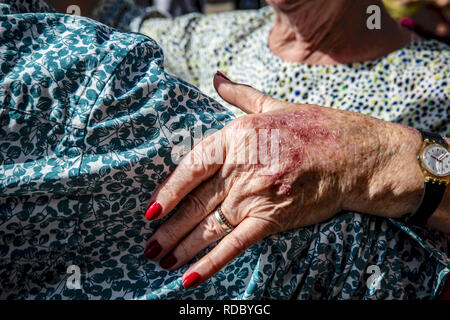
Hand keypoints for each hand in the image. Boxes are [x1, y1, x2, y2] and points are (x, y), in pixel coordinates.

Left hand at [142, 71, 424, 288]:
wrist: (360, 155)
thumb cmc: (318, 127)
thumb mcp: (274, 105)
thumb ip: (239, 95)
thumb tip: (216, 77)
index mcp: (238, 137)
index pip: (191, 167)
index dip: (168, 191)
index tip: (150, 210)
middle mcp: (242, 168)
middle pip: (194, 203)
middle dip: (168, 229)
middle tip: (147, 247)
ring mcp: (256, 195)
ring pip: (209, 226)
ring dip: (182, 247)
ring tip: (160, 261)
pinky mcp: (274, 218)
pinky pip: (236, 244)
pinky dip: (211, 263)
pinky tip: (189, 279)